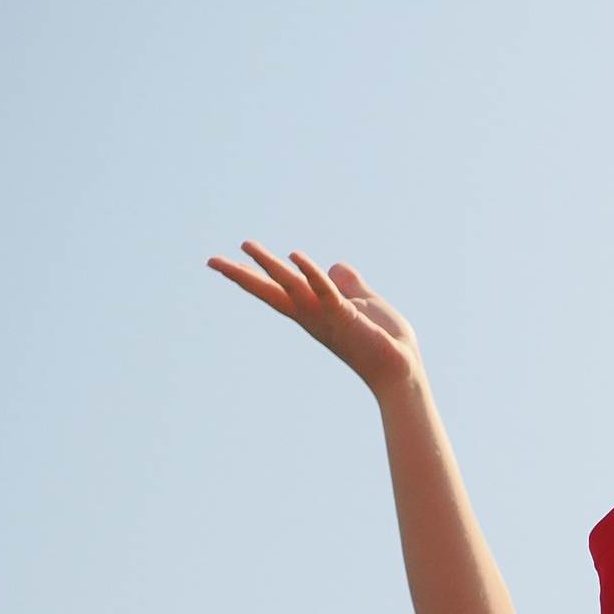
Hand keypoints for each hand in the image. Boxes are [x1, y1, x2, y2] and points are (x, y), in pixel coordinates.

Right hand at [208, 243, 423, 399]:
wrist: (401, 368)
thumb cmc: (383, 340)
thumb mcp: (362, 301)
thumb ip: (347, 282)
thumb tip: (334, 266)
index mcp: (313, 311)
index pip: (277, 290)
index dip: (253, 277)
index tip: (225, 264)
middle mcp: (312, 315)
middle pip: (271, 291)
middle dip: (242, 276)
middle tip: (212, 260)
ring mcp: (326, 316)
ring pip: (291, 286)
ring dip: (269, 265)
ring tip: (247, 245)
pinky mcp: (345, 316)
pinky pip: (325, 292)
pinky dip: (311, 273)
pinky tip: (295, 256)